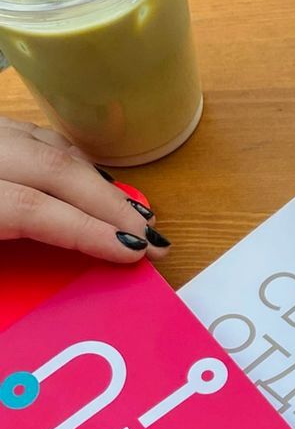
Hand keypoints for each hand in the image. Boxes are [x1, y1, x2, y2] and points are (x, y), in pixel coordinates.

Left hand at [0, 116, 166, 261]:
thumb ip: (10, 277)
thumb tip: (66, 293)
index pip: (30, 208)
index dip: (86, 231)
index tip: (130, 251)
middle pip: (53, 168)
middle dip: (110, 203)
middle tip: (148, 234)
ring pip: (49, 145)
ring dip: (96, 181)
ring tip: (131, 211)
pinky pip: (33, 134)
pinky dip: (70, 158)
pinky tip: (91, 178)